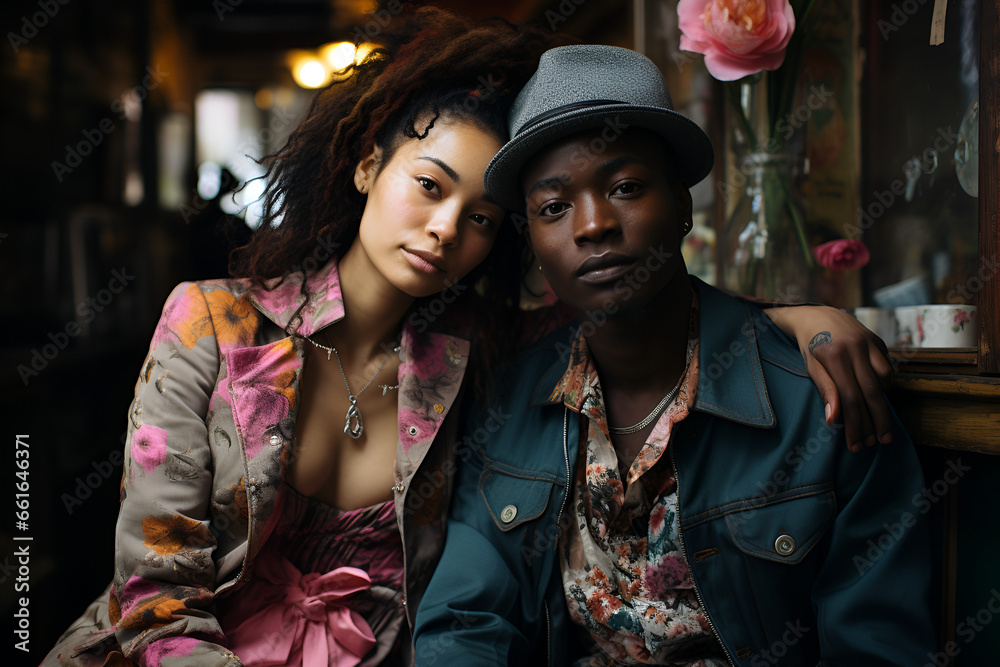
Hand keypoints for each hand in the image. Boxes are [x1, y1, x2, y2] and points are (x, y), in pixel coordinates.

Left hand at [764, 306, 893, 451]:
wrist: (817, 314)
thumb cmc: (810, 345)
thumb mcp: (810, 366)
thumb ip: (825, 390)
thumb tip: (834, 419)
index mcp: (834, 355)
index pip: (850, 398)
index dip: (855, 424)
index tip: (856, 444)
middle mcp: (855, 348)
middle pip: (872, 392)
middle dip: (877, 421)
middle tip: (881, 442)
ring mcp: (869, 342)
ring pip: (884, 380)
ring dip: (882, 402)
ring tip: (877, 420)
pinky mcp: (878, 340)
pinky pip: (888, 368)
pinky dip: (885, 384)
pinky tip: (877, 395)